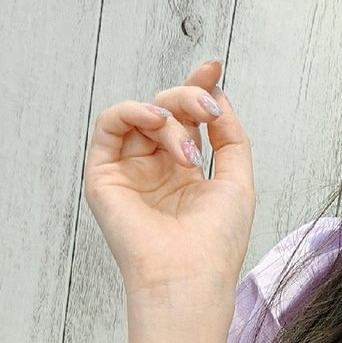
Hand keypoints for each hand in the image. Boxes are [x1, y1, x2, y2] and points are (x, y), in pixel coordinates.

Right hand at [83, 58, 255, 298]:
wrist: (190, 275)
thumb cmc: (216, 243)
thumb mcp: (238, 178)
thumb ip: (229, 135)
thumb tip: (218, 96)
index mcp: (185, 173)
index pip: (188, 119)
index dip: (199, 88)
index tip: (214, 66)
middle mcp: (155, 170)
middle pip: (167, 109)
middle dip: (190, 99)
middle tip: (207, 112)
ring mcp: (129, 172)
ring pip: (143, 113)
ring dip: (170, 113)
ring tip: (187, 145)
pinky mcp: (104, 176)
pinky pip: (110, 124)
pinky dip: (134, 111)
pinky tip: (158, 122)